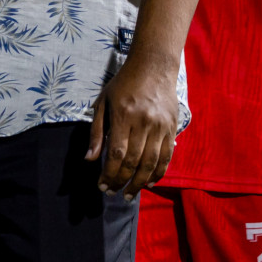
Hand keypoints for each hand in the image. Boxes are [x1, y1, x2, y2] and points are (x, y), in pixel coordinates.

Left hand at [86, 55, 179, 198]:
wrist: (153, 67)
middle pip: (133, 161)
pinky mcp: (172, 128)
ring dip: (139, 182)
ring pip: (151, 163)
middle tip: (113, 193)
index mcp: (123, 115)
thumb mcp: (103, 102)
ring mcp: (160, 126)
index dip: (109, 173)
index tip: (102, 186)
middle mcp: (143, 122)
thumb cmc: (123, 84)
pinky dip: (158, 173)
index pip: (116, 153)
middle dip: (121, 181)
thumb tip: (90, 158)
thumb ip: (97, 132)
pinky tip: (148, 183)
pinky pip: (166, 157)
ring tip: (129, 194)